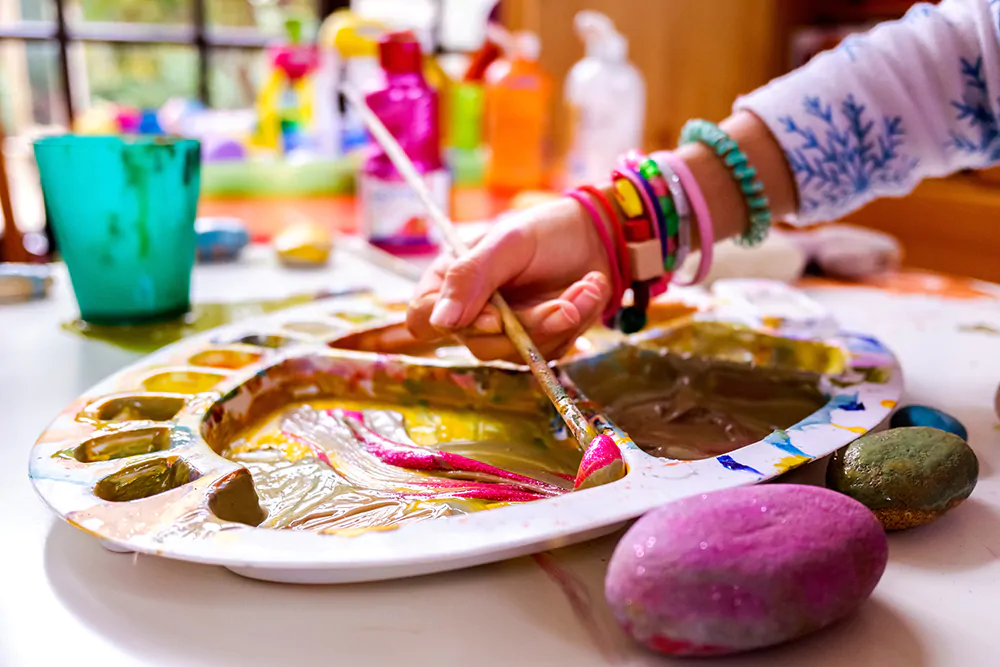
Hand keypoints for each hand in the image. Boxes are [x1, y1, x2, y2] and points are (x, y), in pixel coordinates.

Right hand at [407, 195, 613, 361]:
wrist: (595, 235)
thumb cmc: (544, 231)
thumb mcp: (507, 243)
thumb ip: (470, 277)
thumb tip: (441, 322)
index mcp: (448, 282)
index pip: (423, 320)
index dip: (454, 325)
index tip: (495, 318)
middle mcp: (470, 312)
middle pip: (479, 345)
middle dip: (528, 324)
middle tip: (565, 303)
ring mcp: (504, 332)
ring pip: (519, 353)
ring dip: (560, 322)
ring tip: (586, 285)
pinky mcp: (536, 342)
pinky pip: (550, 352)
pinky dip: (576, 323)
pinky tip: (588, 291)